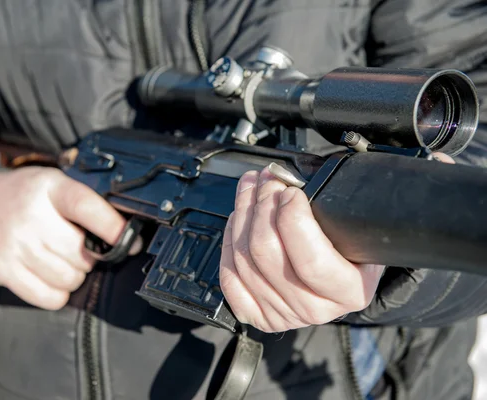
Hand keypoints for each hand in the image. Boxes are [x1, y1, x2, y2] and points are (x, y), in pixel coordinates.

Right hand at [0, 167, 141, 309]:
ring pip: (69, 278)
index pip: (86, 207)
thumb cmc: (21, 197)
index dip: (113, 227)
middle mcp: (31, 216)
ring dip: (74, 275)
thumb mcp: (51, 183)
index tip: (132, 241)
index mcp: (49, 188)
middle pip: (82, 253)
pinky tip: (50, 277)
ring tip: (61, 260)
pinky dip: (57, 293)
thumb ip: (83, 202)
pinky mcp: (3, 270)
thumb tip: (126, 233)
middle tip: (79, 248)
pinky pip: (48, 297)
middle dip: (90, 256)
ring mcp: (15, 245)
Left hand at [219, 152, 453, 332]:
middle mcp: (315, 307)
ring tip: (251, 186)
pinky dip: (229, 241)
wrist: (340, 282)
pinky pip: (229, 278)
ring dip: (241, 212)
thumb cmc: (353, 247)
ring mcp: (283, 312)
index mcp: (349, 289)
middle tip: (267, 178)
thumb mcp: (368, 224)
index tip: (291, 188)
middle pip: (266, 251)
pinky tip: (238, 219)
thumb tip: (426, 161)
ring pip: (243, 257)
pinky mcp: (258, 312)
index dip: (292, 215)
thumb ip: (376, 195)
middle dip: (262, 203)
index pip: (310, 257)